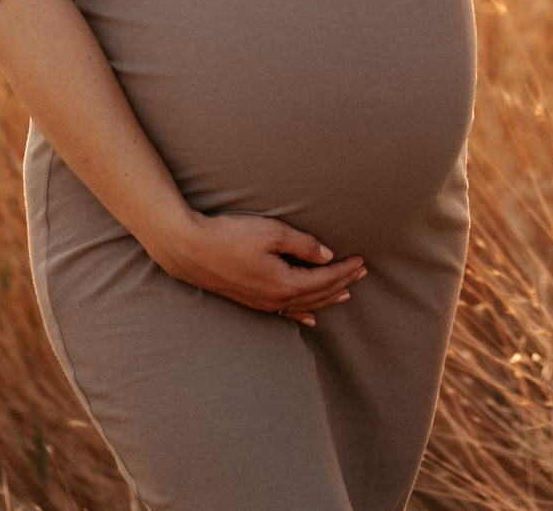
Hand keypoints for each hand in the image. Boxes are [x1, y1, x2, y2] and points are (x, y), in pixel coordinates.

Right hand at [147, 211, 366, 325]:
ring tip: (347, 292)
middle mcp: (276, 299)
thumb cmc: (230, 236)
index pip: (325, 279)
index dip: (345, 270)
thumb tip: (326, 256)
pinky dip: (302, 315)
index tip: (361, 260)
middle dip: (342, 282)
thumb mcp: (272, 233)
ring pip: (304, 306)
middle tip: (362, 272)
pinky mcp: (251, 301)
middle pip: (318, 295)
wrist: (190, 248)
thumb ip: (303, 245)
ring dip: (327, 298)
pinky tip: (311, 319)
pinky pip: (284, 313)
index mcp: (285, 283)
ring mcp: (262, 304)